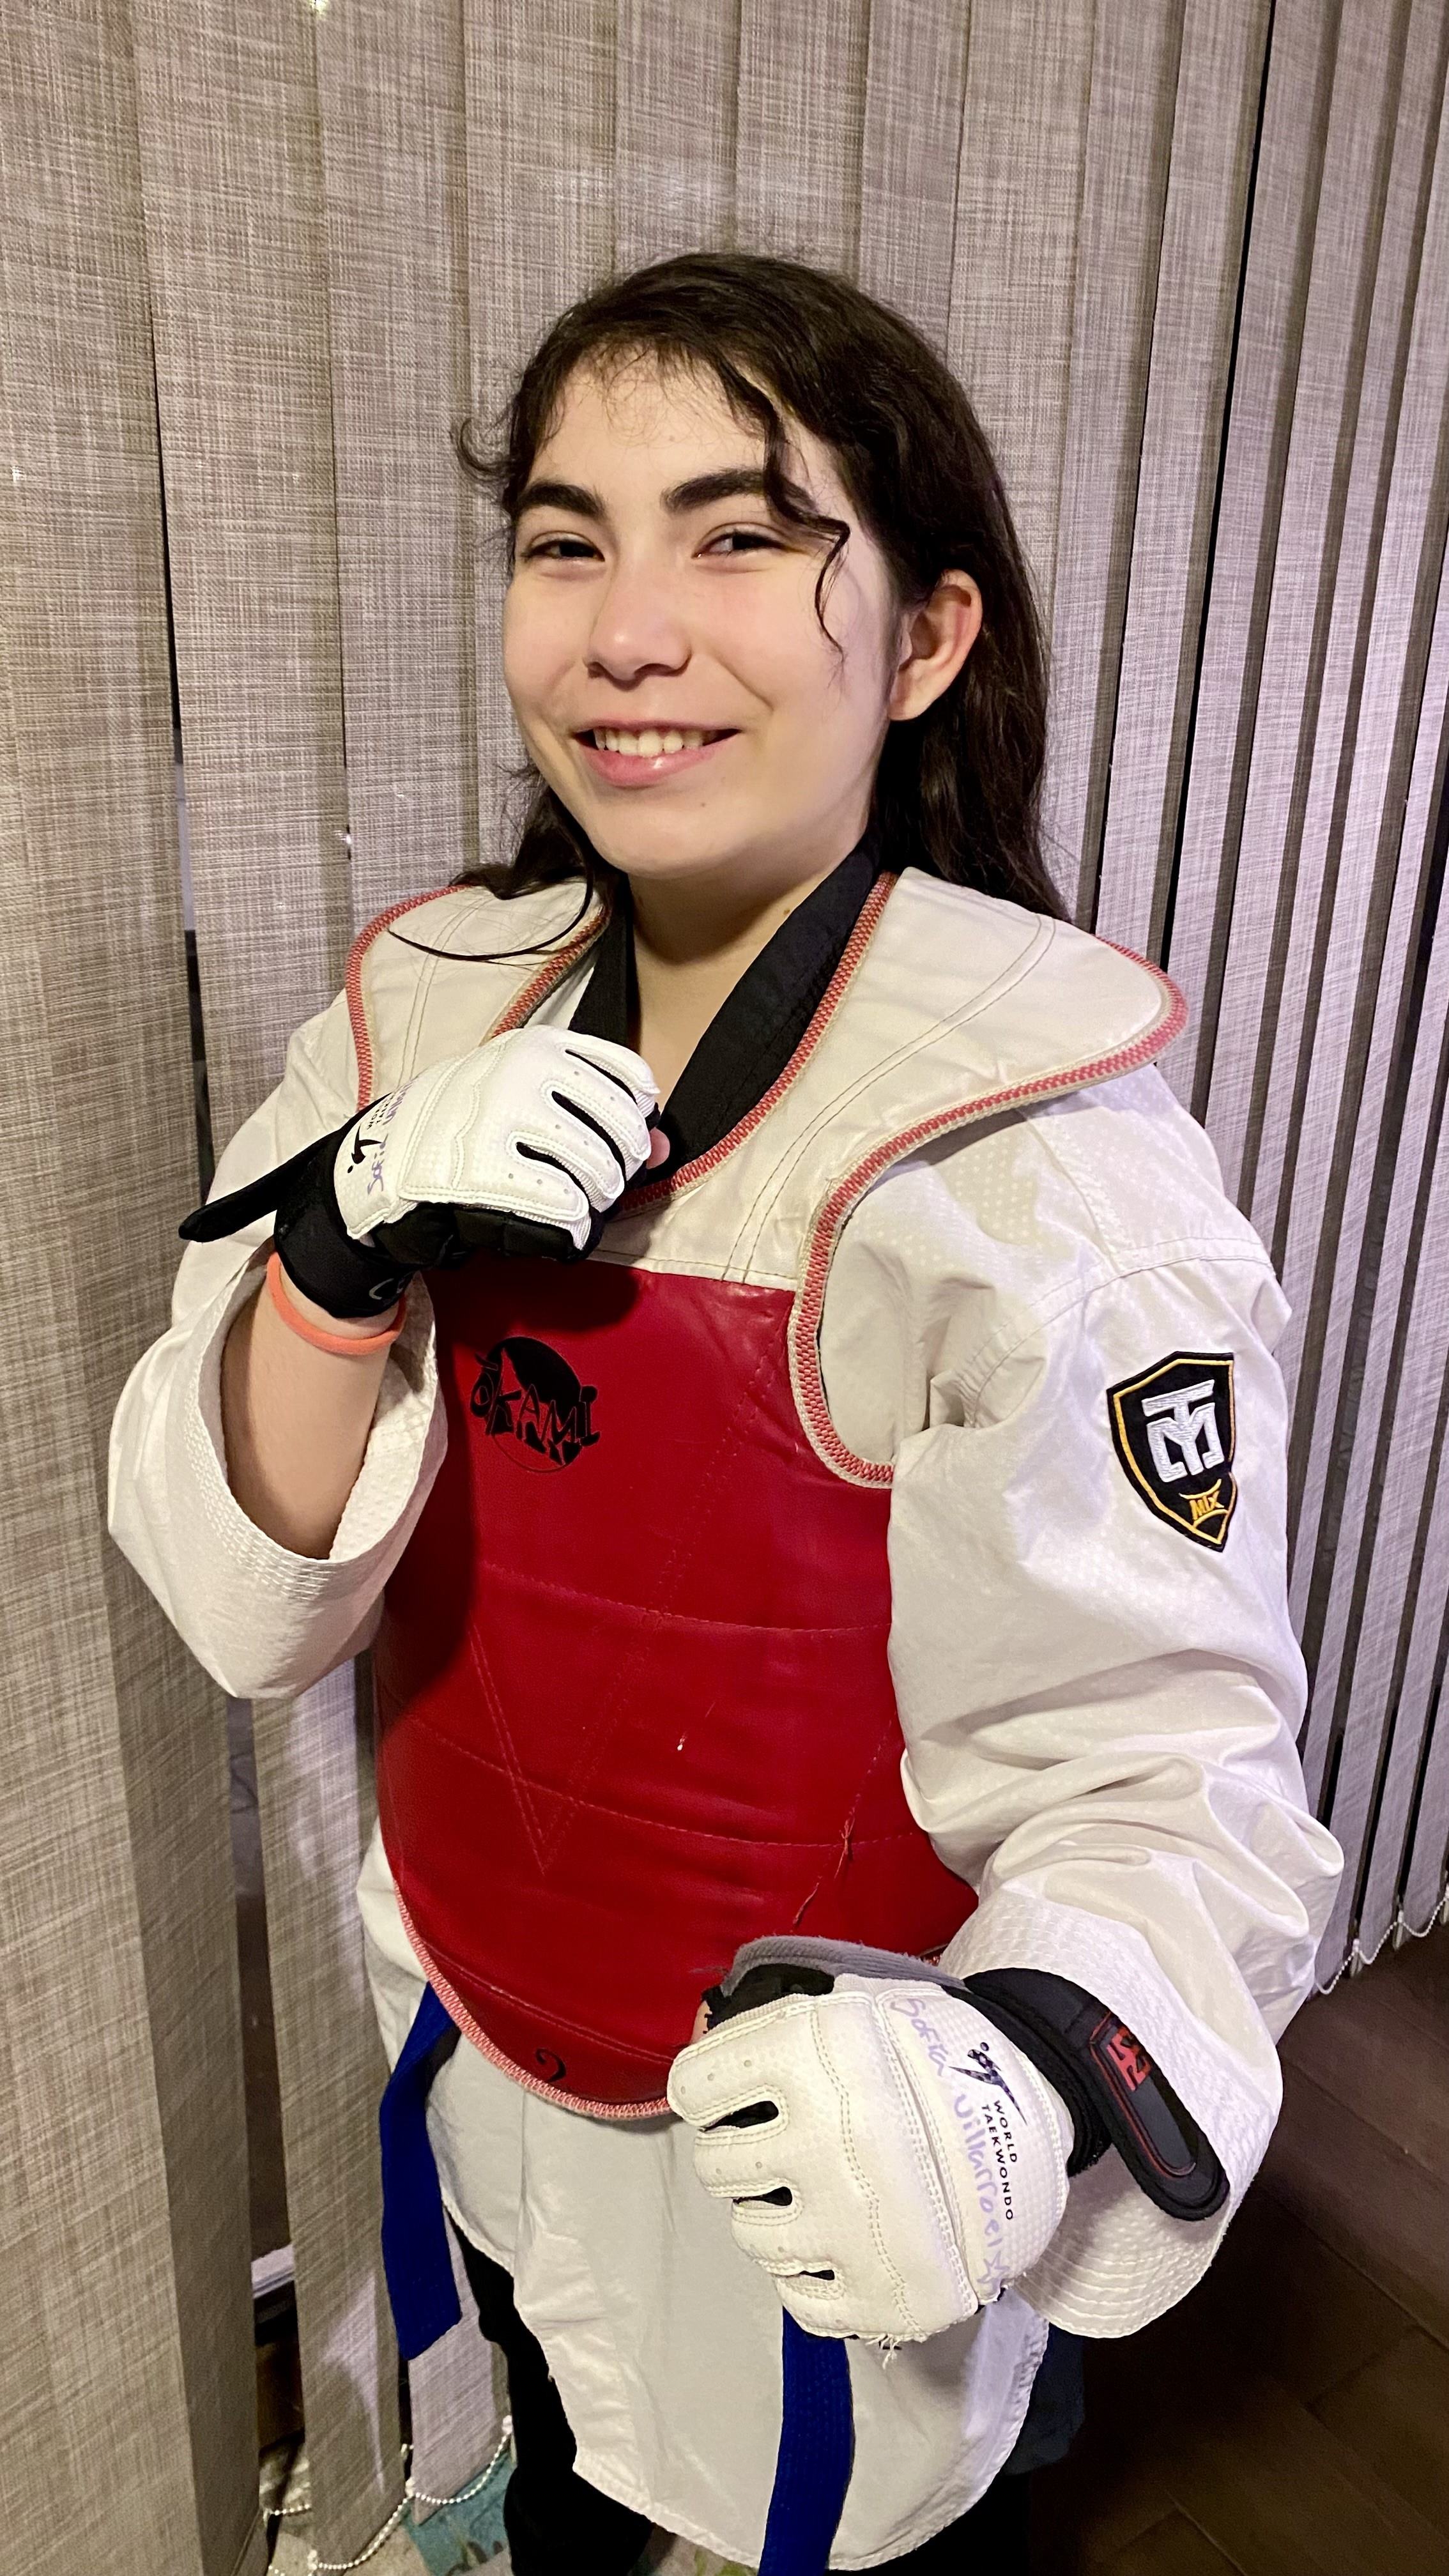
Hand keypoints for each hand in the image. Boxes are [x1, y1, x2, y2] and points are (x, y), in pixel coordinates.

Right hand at [333, 1027, 657, 1255]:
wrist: (389, 1159)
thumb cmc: (472, 1127)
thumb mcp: (530, 1097)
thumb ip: (600, 1113)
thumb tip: (665, 1147)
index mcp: (540, 1045)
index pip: (629, 1079)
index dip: (638, 1120)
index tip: (622, 1141)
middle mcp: (524, 1072)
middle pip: (621, 1130)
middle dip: (622, 1168)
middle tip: (602, 1185)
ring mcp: (502, 1118)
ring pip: (597, 1169)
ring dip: (599, 1200)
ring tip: (580, 1206)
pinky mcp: (486, 1169)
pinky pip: (565, 1206)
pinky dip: (574, 1227)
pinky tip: (561, 1225)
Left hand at [667, 1975, 1071, 2342]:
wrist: (1036, 2116)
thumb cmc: (930, 2057)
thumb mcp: (851, 2011)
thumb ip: (769, 2026)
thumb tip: (696, 2041)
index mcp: (814, 2054)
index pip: (693, 2088)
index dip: (712, 2090)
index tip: (736, 2095)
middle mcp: (825, 2138)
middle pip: (717, 2166)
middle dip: (743, 2153)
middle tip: (789, 2144)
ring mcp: (852, 2225)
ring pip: (750, 2234)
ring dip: (772, 2212)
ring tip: (821, 2190)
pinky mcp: (883, 2294)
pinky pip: (797, 2300)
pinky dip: (810, 2273)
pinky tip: (840, 2239)